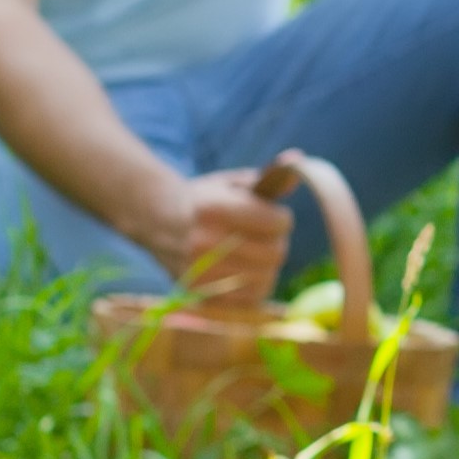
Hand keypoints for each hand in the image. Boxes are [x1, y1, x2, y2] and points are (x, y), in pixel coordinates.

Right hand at [125, 167, 291, 303]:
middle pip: (275, 253)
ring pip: (266, 277)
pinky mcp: (202, 295)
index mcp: (213, 209)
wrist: (161, 223)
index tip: (274, 216)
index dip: (281, 219)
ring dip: (268, 265)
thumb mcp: (233, 184)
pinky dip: (256, 285)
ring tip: (254, 252)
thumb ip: (268, 178)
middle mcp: (203, 242)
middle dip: (277, 242)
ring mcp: (200, 272)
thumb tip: (297, 160)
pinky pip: (250, 298)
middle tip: (266, 236)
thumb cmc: (207, 201)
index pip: (275, 222)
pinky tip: (246, 271)